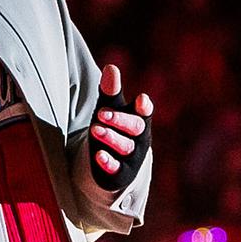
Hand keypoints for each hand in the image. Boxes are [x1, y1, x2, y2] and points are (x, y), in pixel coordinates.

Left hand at [89, 64, 152, 190]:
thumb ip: (110, 92)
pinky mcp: (120, 174)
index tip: (141, 99)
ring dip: (111, 137)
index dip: (143, 107)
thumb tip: (111, 67)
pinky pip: (117, 169)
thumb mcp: (109, 109)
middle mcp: (139, 139)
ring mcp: (131, 158)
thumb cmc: (112, 129)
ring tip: (95, 129)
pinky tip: (99, 156)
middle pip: (136, 128)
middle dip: (119, 120)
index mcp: (139, 120)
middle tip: (101, 113)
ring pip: (125, 147)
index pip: (144, 112)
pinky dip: (109, 162)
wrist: (110, 164)